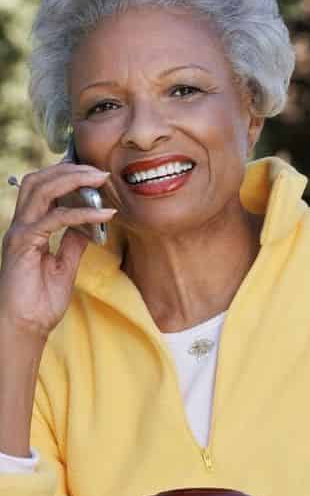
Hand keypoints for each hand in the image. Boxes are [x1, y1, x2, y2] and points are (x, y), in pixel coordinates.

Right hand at [0, 164, 115, 341]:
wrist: (24, 326)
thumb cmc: (39, 302)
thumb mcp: (64, 267)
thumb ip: (73, 244)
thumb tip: (89, 227)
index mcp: (30, 228)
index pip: (44, 189)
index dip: (67, 176)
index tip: (96, 176)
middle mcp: (22, 225)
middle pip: (40, 180)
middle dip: (70, 169)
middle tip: (101, 170)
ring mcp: (20, 232)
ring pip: (42, 190)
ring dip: (73, 179)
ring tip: (101, 179)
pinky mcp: (24, 243)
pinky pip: (55, 219)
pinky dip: (81, 212)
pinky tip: (104, 213)